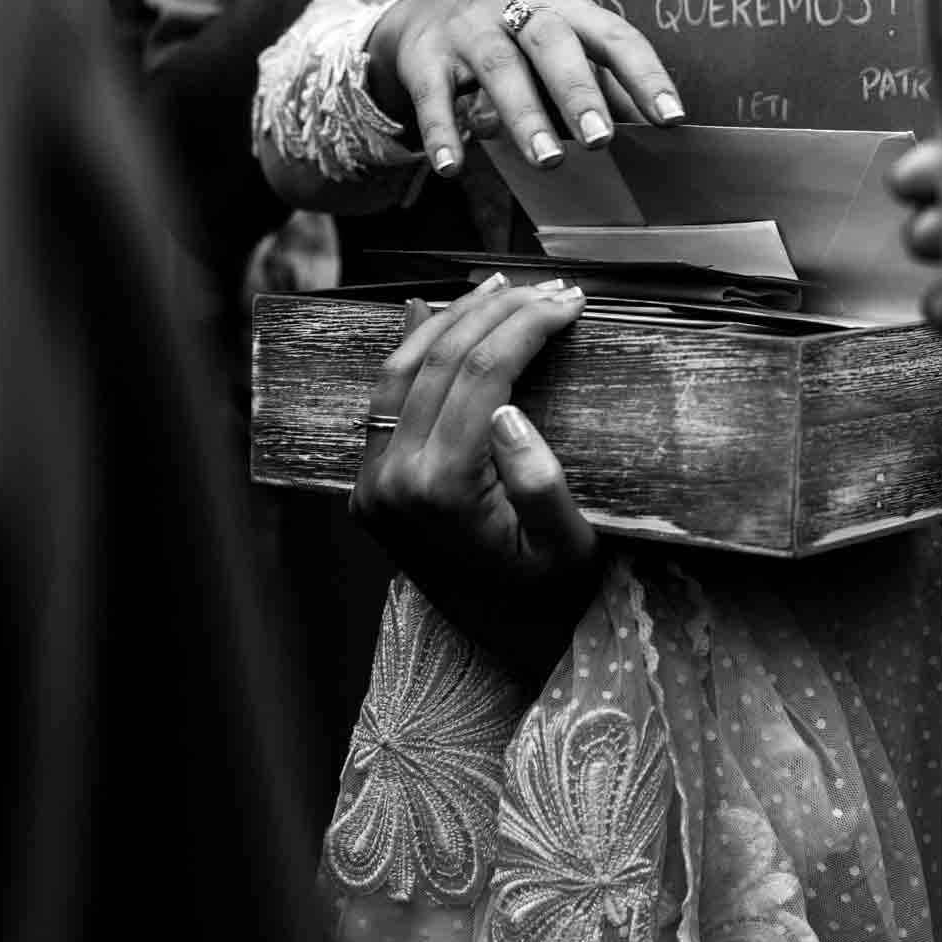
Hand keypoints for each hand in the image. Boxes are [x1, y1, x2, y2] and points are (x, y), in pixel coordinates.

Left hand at [352, 274, 599, 681]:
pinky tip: (430, 313)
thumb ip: (542, 486)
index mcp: (442, 488)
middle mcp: (393, 479)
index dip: (529, 326)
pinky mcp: (369, 486)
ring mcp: (372, 482)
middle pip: (441, 361)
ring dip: (452, 318)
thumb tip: (508, 412)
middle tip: (552, 289)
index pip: (484, 374)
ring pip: (402, 370)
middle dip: (499, 312)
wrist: (500, 653)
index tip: (573, 303)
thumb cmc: (549, 600)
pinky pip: (382, 401)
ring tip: (501, 287)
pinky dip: (409, 350)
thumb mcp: (570, 553)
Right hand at [367, 0, 682, 175]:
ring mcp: (468, 30)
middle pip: (552, 41)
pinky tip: (454, 167)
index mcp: (563, 9)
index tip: (670, 117)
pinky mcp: (423, 56)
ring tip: (546, 161)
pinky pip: (434, 94)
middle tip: (600, 140)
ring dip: (524, 116)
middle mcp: (516, 9)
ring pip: (499, 67)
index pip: (612, 35)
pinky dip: (442, 131)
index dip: (644, 75)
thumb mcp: (560, 50)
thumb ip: (602, 85)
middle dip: (578, 92)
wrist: (425, 12)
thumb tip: (654, 128)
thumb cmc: (514, 39)